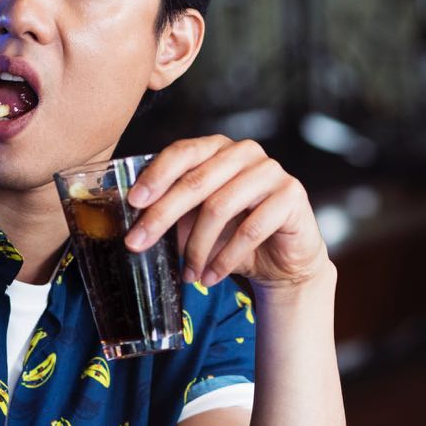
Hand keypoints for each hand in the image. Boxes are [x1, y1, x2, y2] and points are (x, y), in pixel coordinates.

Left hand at [121, 136, 328, 292]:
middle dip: (162, 216)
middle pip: (196, 181)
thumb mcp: (198, 222)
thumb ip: (174, 212)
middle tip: (137, 243)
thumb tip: (137, 223)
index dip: (155, 176)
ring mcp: (272, 171)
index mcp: (219, 148)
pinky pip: (251, 229)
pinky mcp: (292, 196)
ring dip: (197, 247)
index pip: (182, 152)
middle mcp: (246, 152)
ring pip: (220, 207)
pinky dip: (225, 259)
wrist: (284, 262)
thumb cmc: (236, 236)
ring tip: (187, 274)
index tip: (133, 203)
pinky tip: (210, 277)